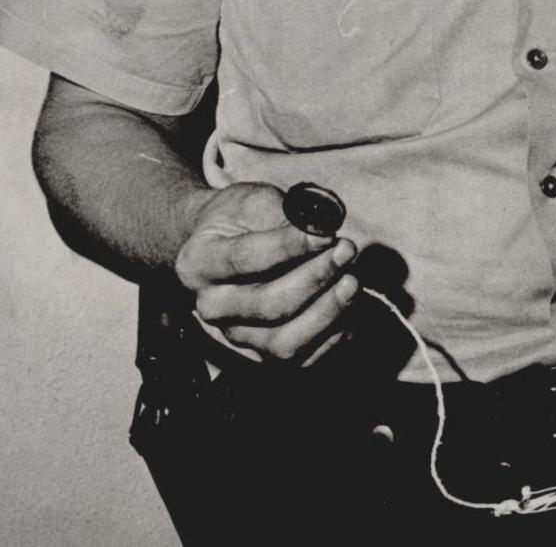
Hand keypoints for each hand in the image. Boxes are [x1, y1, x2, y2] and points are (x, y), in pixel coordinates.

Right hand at [174, 181, 357, 361]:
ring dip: (327, 313)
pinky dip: (331, 336)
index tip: (327, 234)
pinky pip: (300, 359)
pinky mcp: (259, 354)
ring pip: (284, 343)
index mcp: (198, 263)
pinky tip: (349, 307)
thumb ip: (286, 215)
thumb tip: (326, 229)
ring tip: (352, 281)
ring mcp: (234, 336)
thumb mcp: (255, 201)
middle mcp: (210, 307)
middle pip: (269, 305)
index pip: (245, 259)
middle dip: (316, 278)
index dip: (290, 247)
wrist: (223, 243)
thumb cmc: (241, 218)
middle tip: (346, 251)